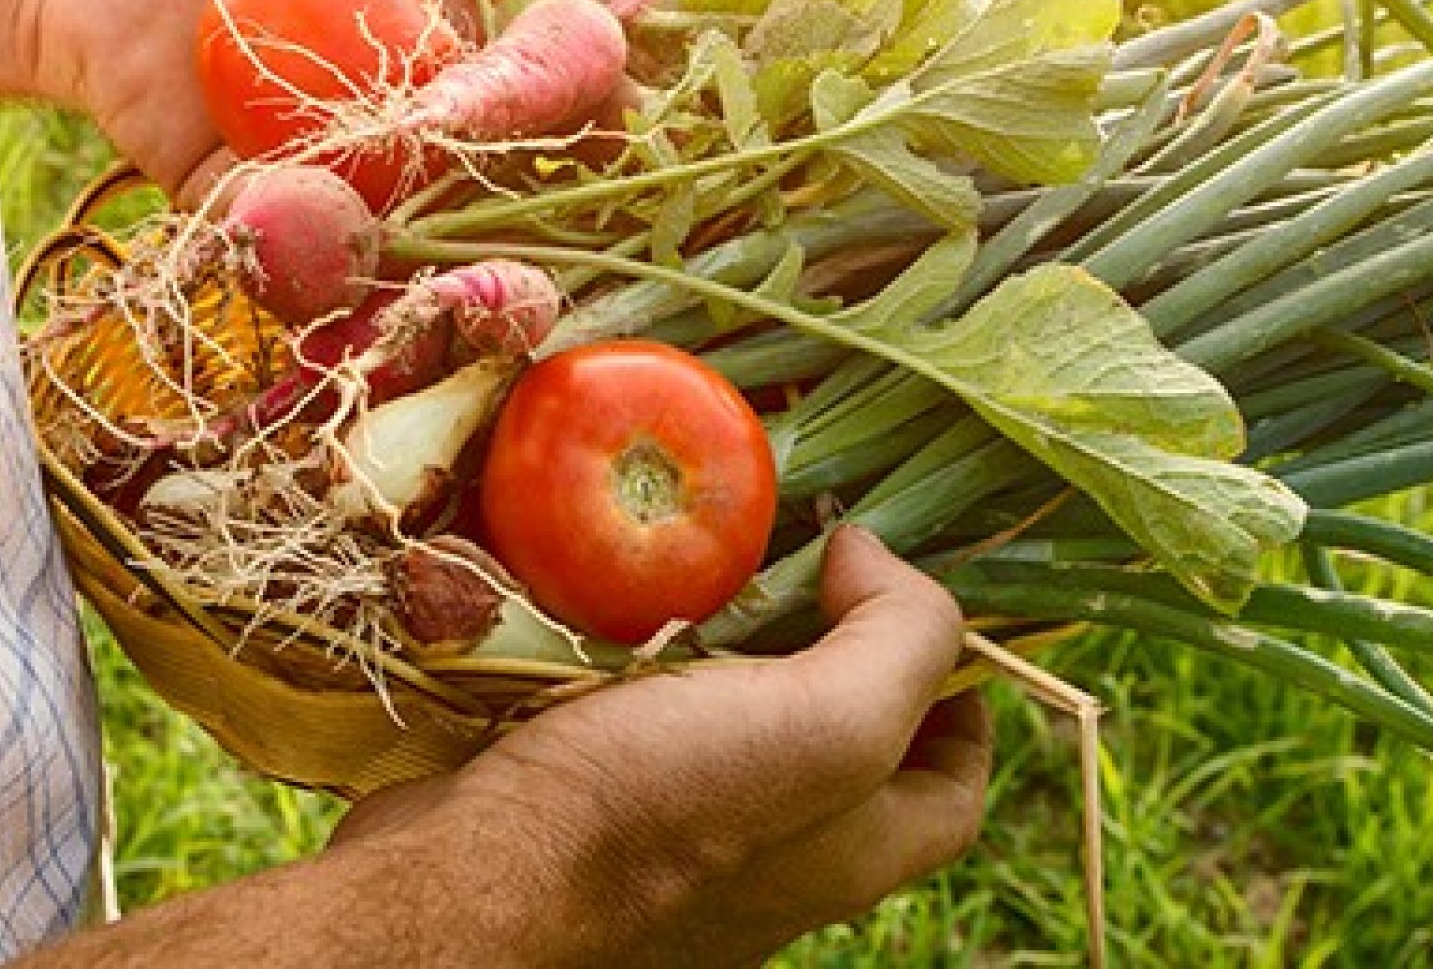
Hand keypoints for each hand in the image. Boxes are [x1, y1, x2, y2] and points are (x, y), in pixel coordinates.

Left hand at [0, 0, 629, 205]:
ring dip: (437, 230)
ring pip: (409, 223)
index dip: (583, 93)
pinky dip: (322, 241)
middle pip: (490, 167)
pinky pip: (302, 243)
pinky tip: (336, 220)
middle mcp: (411, 120)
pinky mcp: (254, 212)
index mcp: (455, 36)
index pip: (544, 77)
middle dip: (519, 172)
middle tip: (516, 145)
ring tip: (453, 223)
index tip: (615, 100)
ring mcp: (337, 174)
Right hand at [334, 527, 992, 967]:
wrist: (471, 880)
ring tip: (700, 560)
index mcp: (856, 851)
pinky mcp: (589, 802)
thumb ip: (897, 639)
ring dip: (721, 634)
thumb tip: (872, 555)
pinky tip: (613, 604)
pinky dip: (633, 654)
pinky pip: (633, 718)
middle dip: (828, 637)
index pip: (955, 782)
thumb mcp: (830, 724)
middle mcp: (778, 856)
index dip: (960, 690)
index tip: (912, 599)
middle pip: (840, 737)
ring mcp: (678, 834)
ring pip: (728, 717)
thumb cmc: (659, 812)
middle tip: (795, 552)